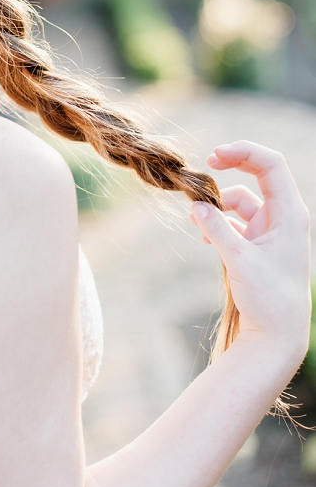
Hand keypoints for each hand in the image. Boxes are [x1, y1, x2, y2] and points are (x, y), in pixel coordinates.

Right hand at [189, 140, 311, 359]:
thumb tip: (196, 206)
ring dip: (218, 204)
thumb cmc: (268, 298)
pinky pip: (235, 219)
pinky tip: (204, 239)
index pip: (271, 165)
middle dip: (232, 166)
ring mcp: (271, 228)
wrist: (276, 334)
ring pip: (241, 198)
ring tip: (196, 220)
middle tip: (206, 163)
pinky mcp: (258, 242)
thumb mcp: (239, 260)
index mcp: (290, 214)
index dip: (244, 152)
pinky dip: (218, 222)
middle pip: (259, 173)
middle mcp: (284, 216)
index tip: (215, 156)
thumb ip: (217, 229)